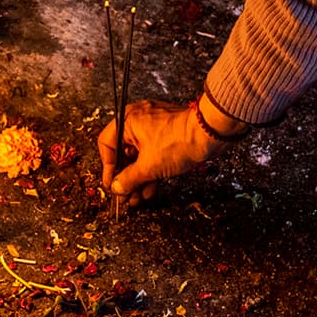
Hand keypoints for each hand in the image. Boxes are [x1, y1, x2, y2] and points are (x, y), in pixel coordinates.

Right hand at [98, 99, 226, 207]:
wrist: (209, 134)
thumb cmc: (179, 141)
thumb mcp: (148, 166)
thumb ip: (128, 179)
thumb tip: (117, 187)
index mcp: (128, 120)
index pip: (107, 144)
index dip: (108, 168)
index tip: (112, 184)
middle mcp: (138, 119)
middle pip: (124, 151)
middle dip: (126, 177)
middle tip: (125, 196)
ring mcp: (154, 125)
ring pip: (140, 155)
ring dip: (138, 178)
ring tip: (138, 198)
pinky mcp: (167, 133)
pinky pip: (152, 152)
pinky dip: (151, 169)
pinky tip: (151, 188)